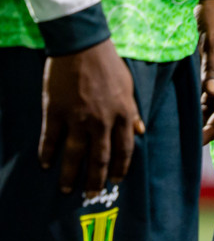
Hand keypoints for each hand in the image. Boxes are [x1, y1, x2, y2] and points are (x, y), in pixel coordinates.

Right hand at [39, 38, 143, 194]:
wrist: (82, 46)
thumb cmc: (108, 64)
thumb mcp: (128, 86)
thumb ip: (132, 111)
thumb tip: (140, 131)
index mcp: (122, 113)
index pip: (125, 149)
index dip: (121, 167)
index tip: (118, 180)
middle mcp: (101, 121)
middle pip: (100, 157)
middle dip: (97, 179)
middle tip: (93, 194)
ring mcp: (77, 119)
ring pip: (75, 155)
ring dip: (71, 174)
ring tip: (68, 188)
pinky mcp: (55, 113)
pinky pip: (51, 140)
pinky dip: (48, 154)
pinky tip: (46, 165)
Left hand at [197, 0, 213, 142]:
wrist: (205, 3)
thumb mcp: (213, 43)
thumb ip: (213, 68)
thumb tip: (213, 93)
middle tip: (203, 140)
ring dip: (207, 118)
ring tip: (195, 136)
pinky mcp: (207, 73)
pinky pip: (204, 95)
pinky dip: (198, 107)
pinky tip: (189, 120)